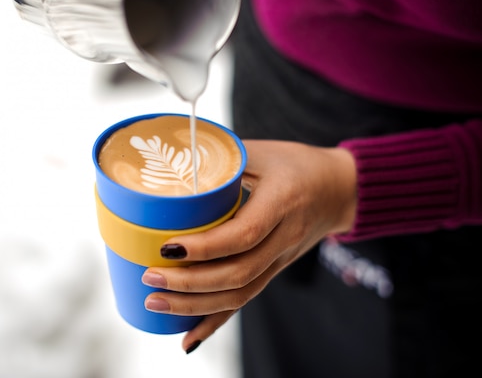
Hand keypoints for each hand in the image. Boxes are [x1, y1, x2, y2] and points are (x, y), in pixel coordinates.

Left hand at [140, 139, 357, 352]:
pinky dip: (215, 322)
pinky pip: (245, 301)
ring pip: (240, 294)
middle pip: (238, 274)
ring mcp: (280, 260)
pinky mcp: (273, 271)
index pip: (243, 235)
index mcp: (282, 201)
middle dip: (190, 283)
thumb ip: (220, 157)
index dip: (204, 247)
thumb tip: (168, 160)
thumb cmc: (295, 163)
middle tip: (150, 277)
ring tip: (156, 302)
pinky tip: (188, 339)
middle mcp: (284, 237)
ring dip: (195, 306)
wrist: (338, 189)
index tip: (167, 247)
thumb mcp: (260, 151)